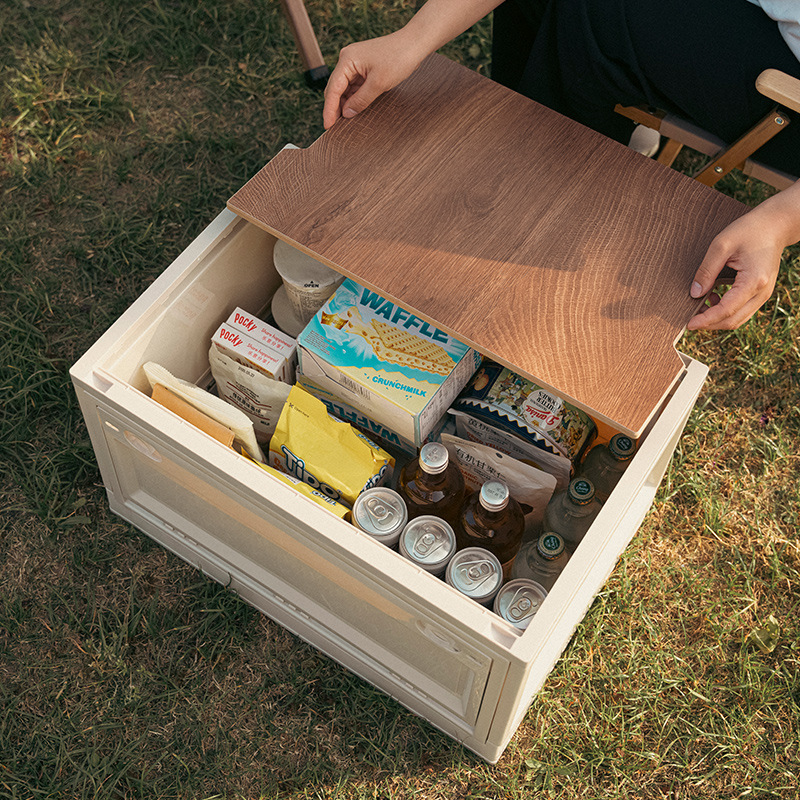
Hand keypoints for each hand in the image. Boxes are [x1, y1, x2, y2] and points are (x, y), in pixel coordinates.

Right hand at [322, 32, 425, 128]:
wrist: (414, 44)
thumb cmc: (398, 58)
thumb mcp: (379, 84)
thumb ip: (360, 100)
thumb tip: (346, 114)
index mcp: (347, 60)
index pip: (333, 88)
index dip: (329, 109)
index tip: (327, 126)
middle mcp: (347, 60)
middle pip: (335, 88)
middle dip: (334, 107)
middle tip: (334, 128)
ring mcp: (355, 63)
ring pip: (344, 88)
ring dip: (344, 104)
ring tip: (343, 122)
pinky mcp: (363, 67)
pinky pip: (354, 86)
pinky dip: (353, 98)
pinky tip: (353, 109)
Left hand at [687, 180, 799, 330]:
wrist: (774, 225)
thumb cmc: (748, 231)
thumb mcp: (721, 245)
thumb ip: (706, 270)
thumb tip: (695, 293)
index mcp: (754, 281)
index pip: (727, 310)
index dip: (706, 320)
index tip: (689, 324)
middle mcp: (762, 292)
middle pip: (733, 320)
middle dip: (710, 324)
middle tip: (689, 320)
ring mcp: (764, 294)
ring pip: (738, 319)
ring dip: (717, 319)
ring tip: (699, 307)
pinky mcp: (761, 292)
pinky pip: (742, 310)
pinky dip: (726, 311)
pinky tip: (713, 299)